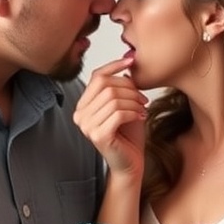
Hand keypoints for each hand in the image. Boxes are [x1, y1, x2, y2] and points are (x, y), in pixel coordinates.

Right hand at [74, 57, 147, 178]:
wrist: (130, 162)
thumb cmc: (128, 135)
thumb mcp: (124, 105)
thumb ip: (120, 87)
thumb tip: (125, 63)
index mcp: (83, 106)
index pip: (96, 77)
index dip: (114, 65)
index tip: (131, 61)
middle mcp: (80, 115)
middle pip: (106, 86)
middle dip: (130, 89)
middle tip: (143, 99)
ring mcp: (87, 126)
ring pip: (114, 99)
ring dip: (134, 102)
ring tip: (142, 109)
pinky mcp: (98, 135)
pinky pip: (118, 113)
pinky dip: (133, 112)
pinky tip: (141, 117)